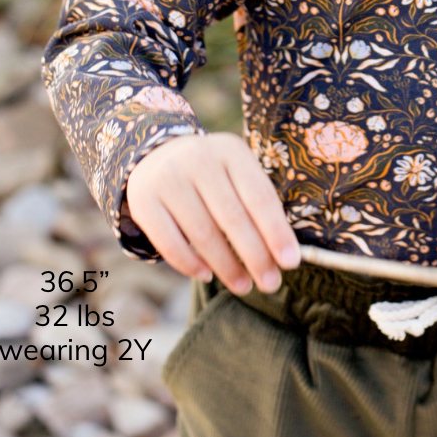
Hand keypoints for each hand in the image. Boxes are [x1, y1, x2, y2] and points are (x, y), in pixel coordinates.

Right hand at [125, 131, 300, 295]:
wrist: (158, 155)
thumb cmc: (214, 174)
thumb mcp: (237, 172)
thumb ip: (258, 204)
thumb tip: (283, 254)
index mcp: (231, 150)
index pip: (259, 196)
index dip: (276, 232)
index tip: (292, 262)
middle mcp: (198, 159)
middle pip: (233, 217)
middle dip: (255, 255)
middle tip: (271, 284)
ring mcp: (168, 178)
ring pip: (203, 233)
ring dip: (227, 266)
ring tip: (244, 286)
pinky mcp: (144, 200)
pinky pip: (169, 242)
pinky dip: (190, 264)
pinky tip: (208, 276)